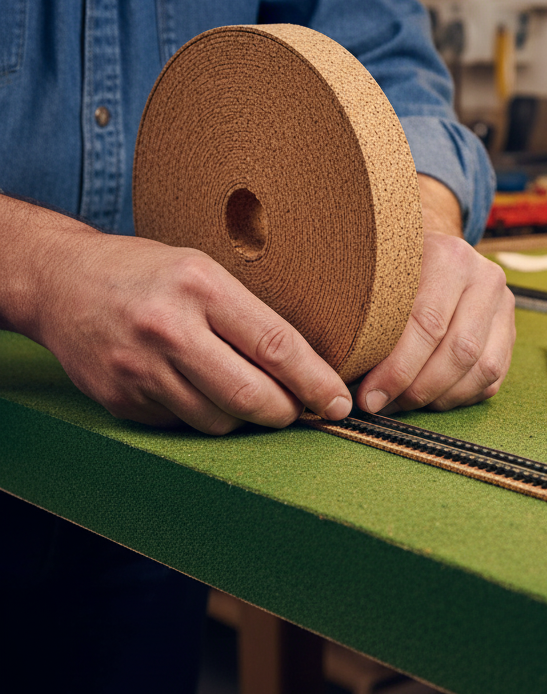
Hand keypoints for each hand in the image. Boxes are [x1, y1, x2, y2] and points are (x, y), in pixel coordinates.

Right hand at [0, 197, 351, 434]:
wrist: (61, 281)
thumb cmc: (148, 273)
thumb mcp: (204, 268)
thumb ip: (249, 311)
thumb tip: (309, 363)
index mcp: (200, 286)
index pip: (275, 345)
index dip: (315, 381)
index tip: (337, 400)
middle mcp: (169, 328)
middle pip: (251, 395)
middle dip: (287, 411)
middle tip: (302, 410)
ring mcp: (140, 368)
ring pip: (218, 421)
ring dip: (245, 419)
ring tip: (251, 398)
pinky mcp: (121, 399)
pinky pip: (183, 425)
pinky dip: (203, 417)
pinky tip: (201, 393)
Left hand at [355, 177, 514, 414]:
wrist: (433, 256)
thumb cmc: (393, 272)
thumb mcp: (376, 272)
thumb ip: (363, 307)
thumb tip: (331, 366)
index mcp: (450, 257)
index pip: (428, 323)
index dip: (397, 368)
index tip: (367, 396)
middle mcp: (485, 278)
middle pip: (459, 350)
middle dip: (416, 388)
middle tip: (382, 406)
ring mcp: (504, 307)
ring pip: (481, 369)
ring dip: (439, 397)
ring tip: (403, 404)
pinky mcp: (509, 334)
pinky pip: (491, 380)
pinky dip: (458, 398)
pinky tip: (428, 399)